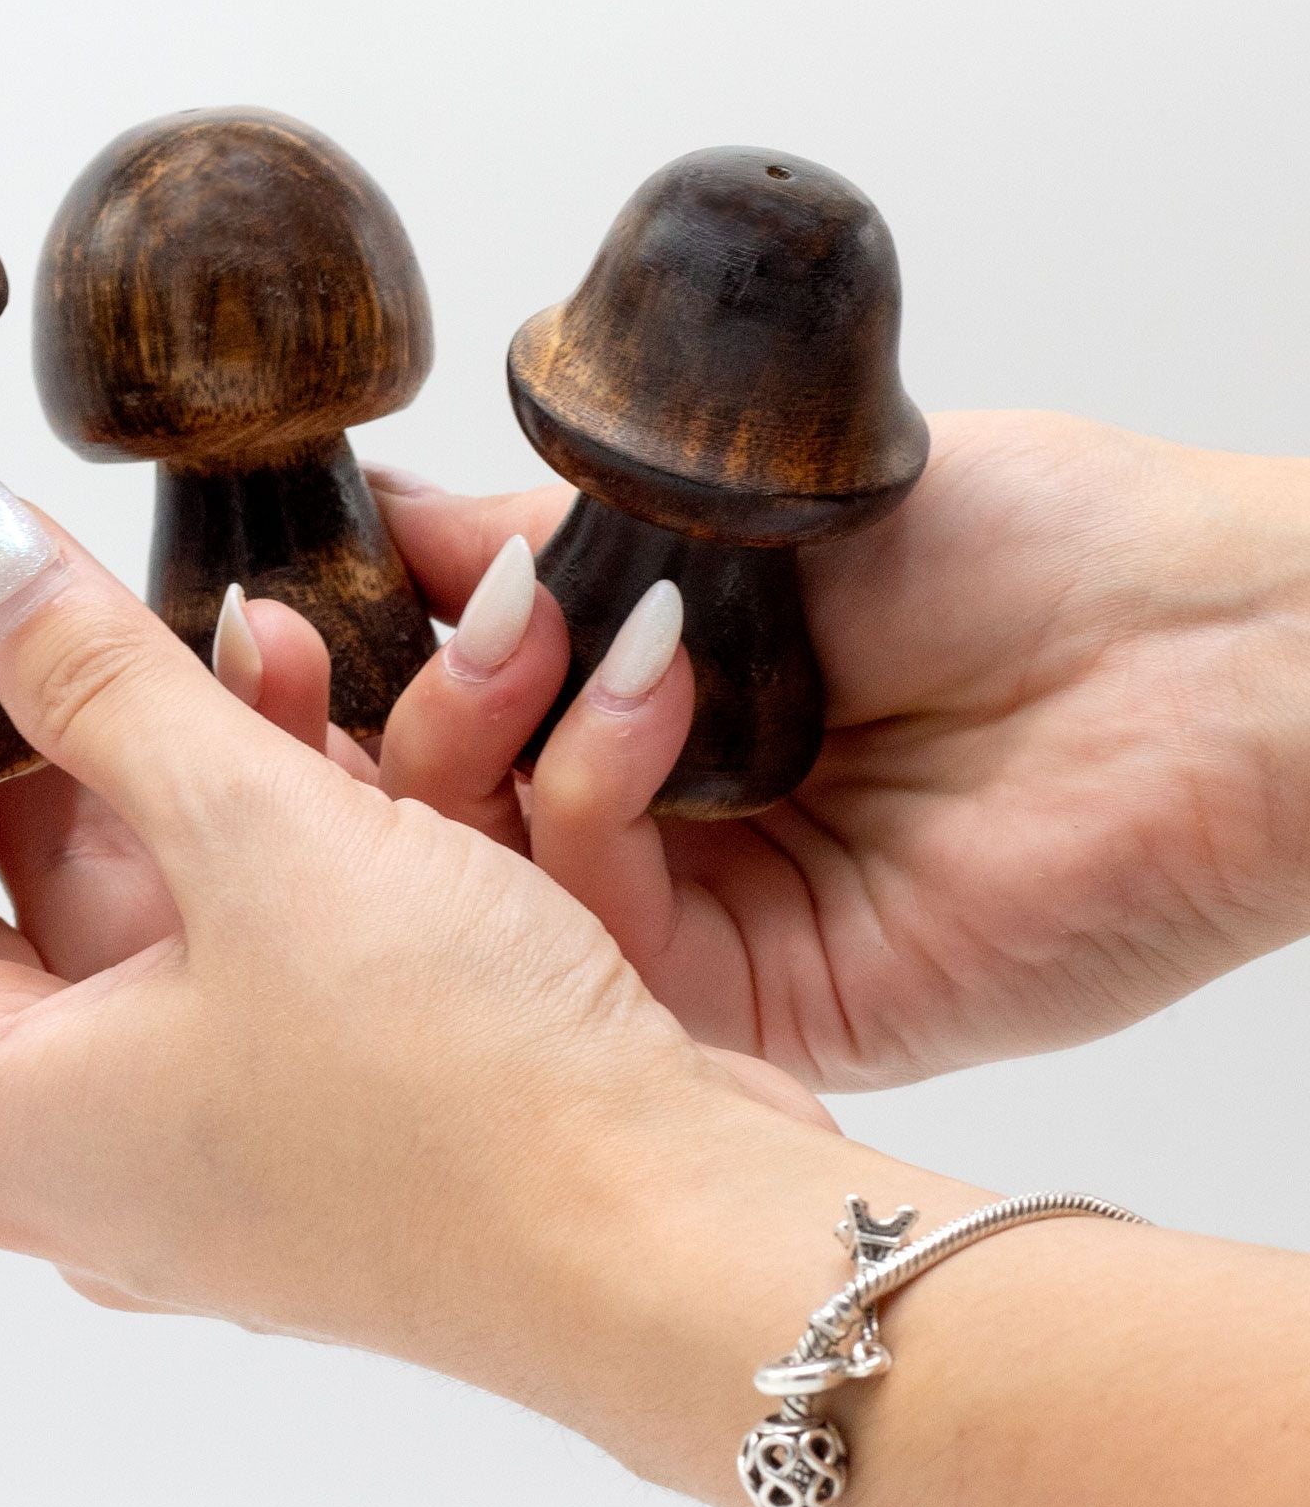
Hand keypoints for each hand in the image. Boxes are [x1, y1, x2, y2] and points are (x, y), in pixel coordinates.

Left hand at [0, 472, 827, 1472]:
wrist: (673, 1242)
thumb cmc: (456, 1085)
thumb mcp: (254, 843)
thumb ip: (94, 683)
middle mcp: (63, 1135)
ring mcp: (181, 1125)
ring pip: (98, 899)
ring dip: (130, 752)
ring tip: (184, 616)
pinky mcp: (289, 1099)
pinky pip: (211, 927)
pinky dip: (228, 817)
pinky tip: (299, 709)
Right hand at [356, 413, 1309, 1087]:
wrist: (1216, 652)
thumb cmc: (1025, 545)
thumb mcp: (738, 507)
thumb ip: (549, 532)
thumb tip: (384, 509)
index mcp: (648, 704)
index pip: (450, 709)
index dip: (359, 664)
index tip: (289, 595)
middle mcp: (663, 819)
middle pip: (439, 816)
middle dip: (381, 716)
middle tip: (345, 624)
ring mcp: (705, 916)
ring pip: (491, 888)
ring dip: (472, 748)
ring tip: (534, 628)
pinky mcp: (759, 999)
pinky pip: (604, 942)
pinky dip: (583, 815)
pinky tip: (638, 706)